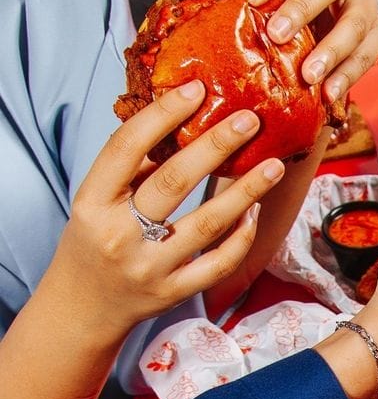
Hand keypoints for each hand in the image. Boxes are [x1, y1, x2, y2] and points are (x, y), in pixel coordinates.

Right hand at [43, 80, 285, 342]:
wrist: (83, 308)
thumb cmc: (94, 242)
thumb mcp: (96, 202)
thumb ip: (131, 168)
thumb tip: (180, 120)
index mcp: (93, 202)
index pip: (128, 148)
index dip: (163, 115)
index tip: (196, 90)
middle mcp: (120, 235)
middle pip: (173, 182)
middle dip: (215, 147)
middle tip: (249, 120)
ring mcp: (150, 267)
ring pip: (206, 224)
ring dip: (244, 192)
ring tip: (273, 166)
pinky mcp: (174, 293)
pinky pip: (217, 263)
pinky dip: (240, 237)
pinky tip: (254, 212)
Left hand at [240, 0, 377, 105]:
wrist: (334, 14)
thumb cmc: (294, 3)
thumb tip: (215, 16)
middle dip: (303, 9)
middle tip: (277, 35)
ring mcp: (366, 2)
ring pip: (355, 23)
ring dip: (331, 51)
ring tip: (309, 76)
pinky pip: (367, 55)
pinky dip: (348, 76)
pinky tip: (329, 93)